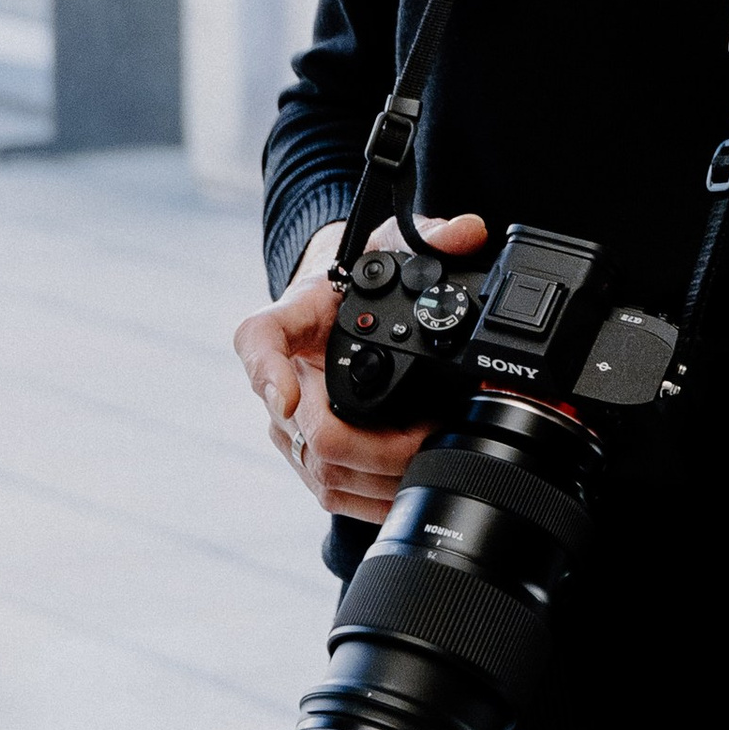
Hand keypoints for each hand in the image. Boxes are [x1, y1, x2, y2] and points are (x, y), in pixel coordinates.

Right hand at [235, 213, 488, 524]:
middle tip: (431, 434)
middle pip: (311, 433)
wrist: (337, 303)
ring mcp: (288, 424)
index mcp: (290, 319)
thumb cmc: (358, 276)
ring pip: (323, 472)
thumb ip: (430, 235)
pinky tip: (412, 486)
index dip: (269, 374)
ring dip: (383, 476)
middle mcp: (279, 378)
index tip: (291, 400)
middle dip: (380, 447)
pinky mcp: (305, 457)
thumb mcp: (391, 244)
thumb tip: (469, 232)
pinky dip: (375, 497)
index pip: (259, 340)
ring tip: (435, 457)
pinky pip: (330, 492)